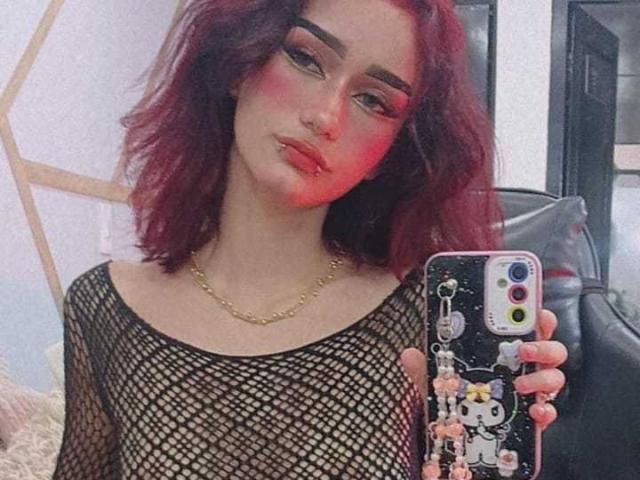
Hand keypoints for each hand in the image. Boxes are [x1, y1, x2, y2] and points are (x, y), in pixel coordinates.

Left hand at [400, 309, 567, 431]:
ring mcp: (533, 391)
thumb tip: (408, 354)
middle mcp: (526, 366)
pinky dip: (545, 411)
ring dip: (541, 378)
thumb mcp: (438, 377)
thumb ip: (425, 365)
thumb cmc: (456, 394)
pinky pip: (549, 411)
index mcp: (506, 348)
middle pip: (551, 348)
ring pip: (555, 377)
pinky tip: (533, 411)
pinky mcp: (535, 416)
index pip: (528, 325)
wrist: (461, 431)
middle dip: (542, 345)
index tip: (535, 310)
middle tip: (523, 348)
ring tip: (519, 384)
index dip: (536, 315)